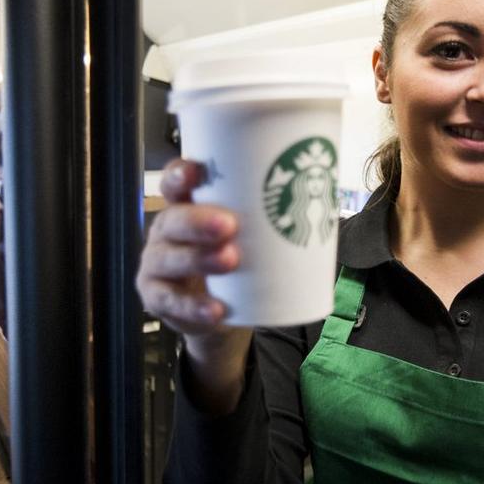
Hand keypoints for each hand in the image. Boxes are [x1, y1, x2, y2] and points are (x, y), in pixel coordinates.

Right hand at [138, 160, 250, 413]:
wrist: (222, 311)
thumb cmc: (238, 259)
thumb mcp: (251, 233)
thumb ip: (271, 213)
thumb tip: (325, 191)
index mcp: (186, 206)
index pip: (175, 182)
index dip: (180, 173)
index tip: (196, 172)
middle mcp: (166, 231)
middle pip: (172, 220)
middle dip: (198, 221)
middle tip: (230, 225)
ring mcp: (158, 265)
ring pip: (169, 259)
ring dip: (198, 259)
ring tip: (230, 260)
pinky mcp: (159, 298)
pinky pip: (171, 302)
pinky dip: (194, 308)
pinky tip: (215, 310)